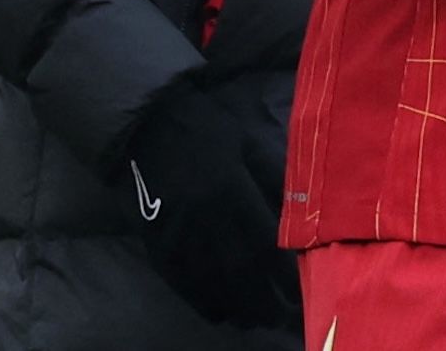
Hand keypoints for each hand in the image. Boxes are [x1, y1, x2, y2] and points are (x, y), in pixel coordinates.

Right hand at [125, 80, 300, 328]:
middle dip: (264, 300)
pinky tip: (220, 312)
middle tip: (285, 317)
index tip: (302, 291)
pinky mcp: (155, 241)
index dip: (284, 273)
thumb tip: (300, 213)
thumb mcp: (247, 143)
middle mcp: (205, 218)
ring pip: (210, 282)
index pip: (265, 243)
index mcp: (231, 190)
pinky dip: (201, 301)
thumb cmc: (204, 129)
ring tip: (258, 320)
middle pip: (239, 272)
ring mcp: (176, 232)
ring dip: (237, 307)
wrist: (143, 125)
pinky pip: (179, 281)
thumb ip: (273, 179)